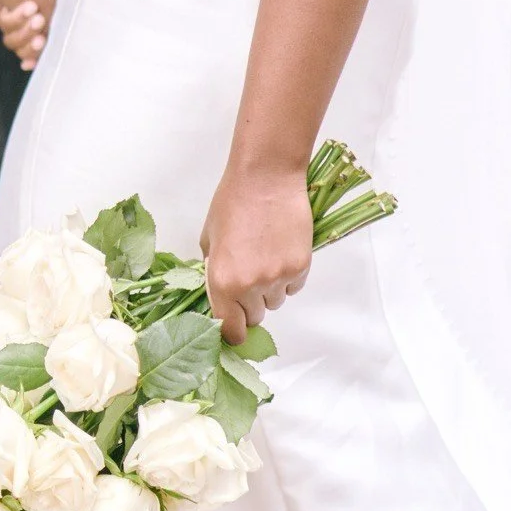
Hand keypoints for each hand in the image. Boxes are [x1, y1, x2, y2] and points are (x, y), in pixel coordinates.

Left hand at [201, 164, 313, 345]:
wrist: (266, 179)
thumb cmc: (232, 203)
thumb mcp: (209, 240)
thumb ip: (213, 272)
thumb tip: (221, 295)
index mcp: (221, 282)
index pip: (231, 330)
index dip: (234, 331)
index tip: (235, 326)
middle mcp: (250, 286)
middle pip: (256, 317)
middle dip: (250, 304)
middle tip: (249, 277)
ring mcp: (278, 278)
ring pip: (276, 302)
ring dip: (270, 289)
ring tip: (266, 258)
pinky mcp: (301, 267)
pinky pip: (294, 286)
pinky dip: (289, 277)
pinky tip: (281, 252)